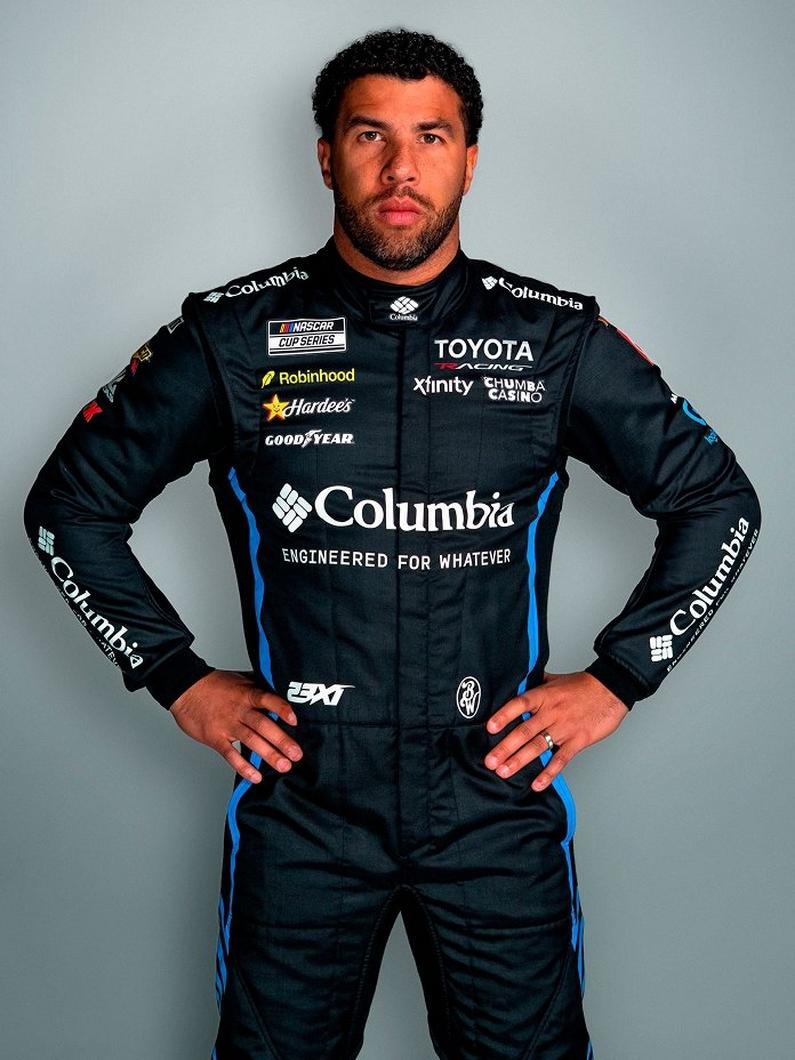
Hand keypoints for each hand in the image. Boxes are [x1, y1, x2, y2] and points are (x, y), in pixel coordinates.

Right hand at [168, 669, 301, 782]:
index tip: (295, 720)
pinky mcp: (215, 738)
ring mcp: (227, 725)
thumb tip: (282, 688)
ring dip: (268, 754)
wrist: (185, 689)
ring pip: (250, 740)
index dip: (281, 709)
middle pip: (262, 725)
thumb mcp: (240, 679)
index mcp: (247, 693)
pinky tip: (255, 776)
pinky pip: (231, 754)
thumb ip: (260, 686)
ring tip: (283, 766)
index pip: (267, 699)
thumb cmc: (215, 684)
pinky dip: (243, 766)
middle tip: (296, 754)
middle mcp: (239, 709)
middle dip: (281, 740)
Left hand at [484, 670, 628, 790]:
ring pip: (538, 746)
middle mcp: (552, 712)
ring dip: (520, 761)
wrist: (612, 689)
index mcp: (544, 695)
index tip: (489, 728)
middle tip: (490, 761)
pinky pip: (561, 759)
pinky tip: (537, 784)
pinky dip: (549, 773)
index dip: (504, 716)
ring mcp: (565, 728)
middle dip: (505, 747)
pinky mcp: (578, 740)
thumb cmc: (583, 685)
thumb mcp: (555, 679)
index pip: (519, 704)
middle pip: (525, 730)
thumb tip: (515, 684)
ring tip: (504, 772)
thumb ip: (535, 683)